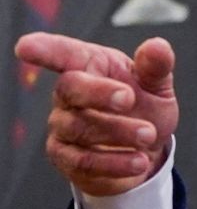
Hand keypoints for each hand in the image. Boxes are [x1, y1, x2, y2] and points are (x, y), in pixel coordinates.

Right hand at [15, 33, 178, 195]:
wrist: (147, 150)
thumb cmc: (146, 107)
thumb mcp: (158, 85)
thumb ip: (156, 65)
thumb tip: (158, 46)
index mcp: (91, 65)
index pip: (63, 53)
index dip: (44, 49)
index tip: (26, 47)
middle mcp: (69, 93)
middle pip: (70, 88)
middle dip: (99, 92)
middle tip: (130, 99)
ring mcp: (63, 125)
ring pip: (79, 127)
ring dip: (119, 131)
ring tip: (149, 135)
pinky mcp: (65, 157)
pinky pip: (84, 161)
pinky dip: (115, 162)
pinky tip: (139, 161)